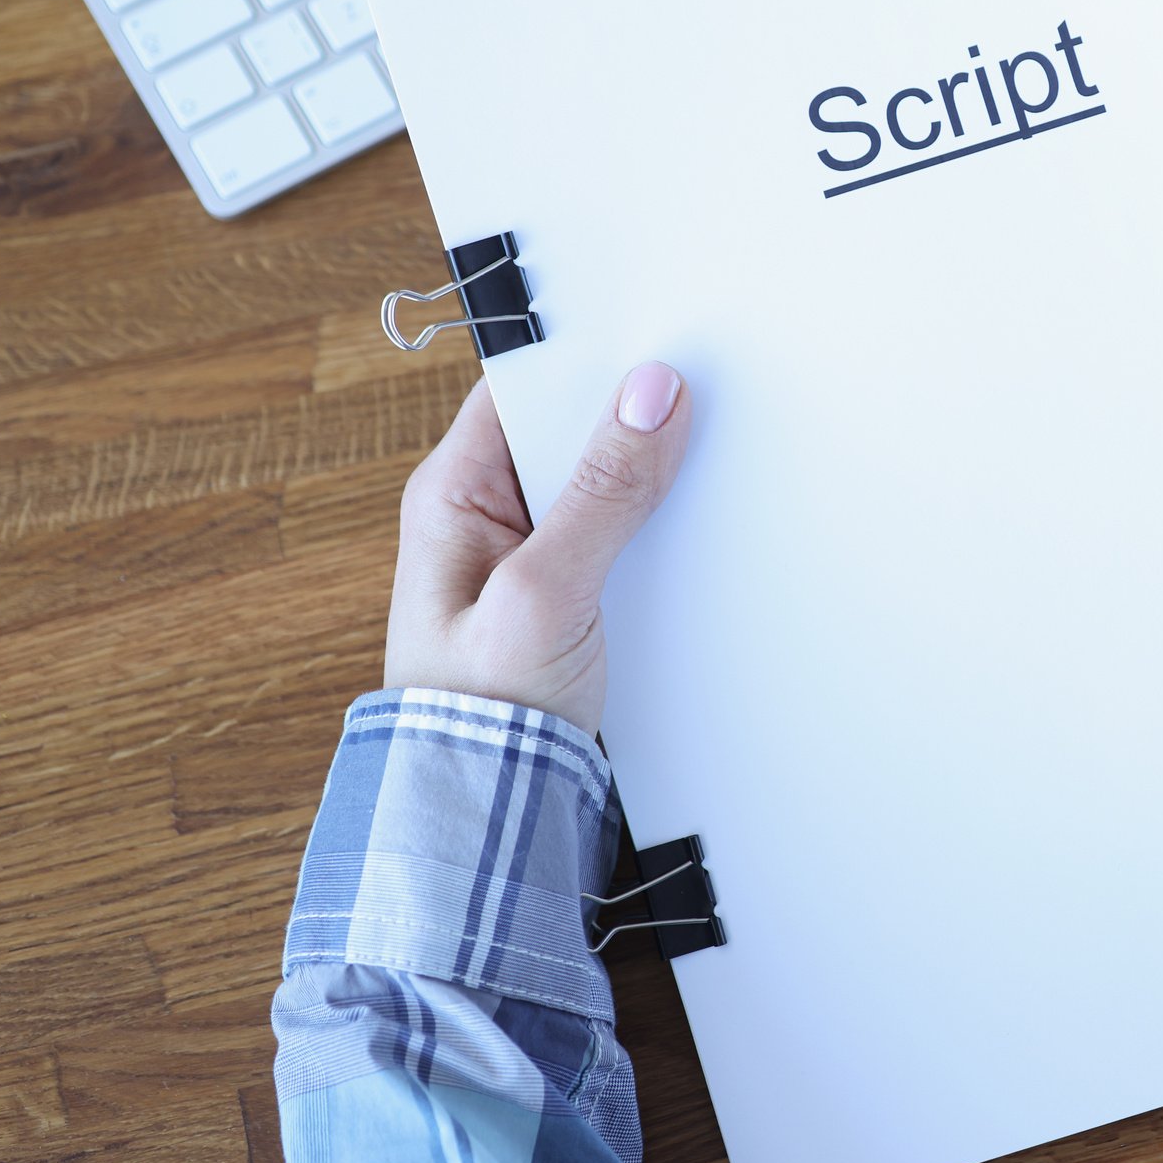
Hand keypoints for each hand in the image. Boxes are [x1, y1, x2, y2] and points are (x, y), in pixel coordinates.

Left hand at [384, 362, 689, 737]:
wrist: (490, 812)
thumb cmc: (482, 714)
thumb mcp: (544, 593)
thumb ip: (601, 494)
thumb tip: (650, 393)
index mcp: (455, 494)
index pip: (523, 387)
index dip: (589, 363)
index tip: (660, 349)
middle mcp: (489, 514)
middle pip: (573, 430)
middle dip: (634, 420)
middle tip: (701, 403)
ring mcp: (533, 554)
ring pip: (606, 483)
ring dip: (653, 481)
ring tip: (707, 466)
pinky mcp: (571, 592)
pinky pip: (623, 534)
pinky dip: (660, 529)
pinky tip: (696, 531)